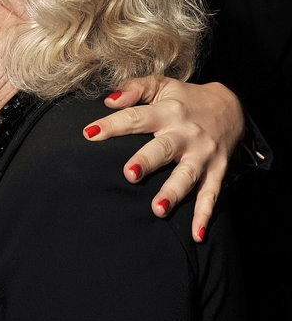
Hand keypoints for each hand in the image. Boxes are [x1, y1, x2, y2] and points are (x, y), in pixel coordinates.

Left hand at [83, 76, 243, 240]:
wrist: (232, 107)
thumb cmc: (184, 98)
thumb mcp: (162, 85)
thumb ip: (134, 88)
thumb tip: (108, 100)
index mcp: (168, 111)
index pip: (136, 117)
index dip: (112, 125)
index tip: (89, 133)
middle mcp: (185, 133)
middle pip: (163, 148)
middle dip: (147, 161)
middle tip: (129, 174)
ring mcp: (202, 154)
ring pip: (187, 176)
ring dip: (173, 193)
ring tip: (157, 210)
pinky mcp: (218, 171)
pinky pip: (212, 195)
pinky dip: (205, 216)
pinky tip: (196, 236)